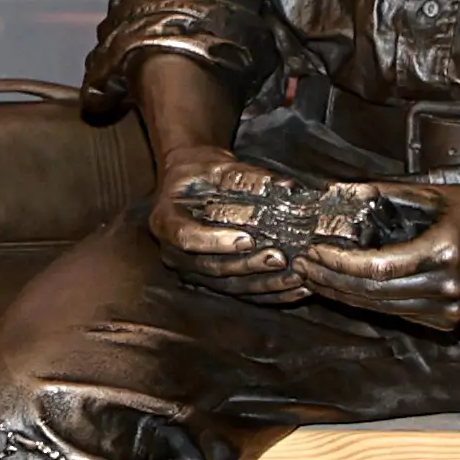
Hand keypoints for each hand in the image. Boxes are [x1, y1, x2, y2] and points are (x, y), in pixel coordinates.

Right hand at [146, 146, 306, 290]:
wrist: (188, 182)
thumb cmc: (199, 171)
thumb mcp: (216, 165)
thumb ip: (248, 177)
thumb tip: (287, 185)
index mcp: (165, 220)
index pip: (187, 237)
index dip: (216, 242)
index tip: (248, 239)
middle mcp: (173, 252)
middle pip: (210, 267)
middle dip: (248, 265)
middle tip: (279, 258)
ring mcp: (191, 270)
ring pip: (227, 286)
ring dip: (263, 284)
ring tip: (294, 276)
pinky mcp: (211, 281)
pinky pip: (240, 292)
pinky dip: (269, 293)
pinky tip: (294, 288)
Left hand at [290, 177, 459, 335]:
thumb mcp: (434, 194)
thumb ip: (385, 194)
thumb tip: (340, 192)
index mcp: (443, 256)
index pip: (376, 269)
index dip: (338, 264)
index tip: (313, 252)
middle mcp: (447, 290)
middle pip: (373, 294)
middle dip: (331, 281)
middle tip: (301, 265)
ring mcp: (451, 311)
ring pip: (381, 309)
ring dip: (343, 294)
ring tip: (314, 277)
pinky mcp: (450, 322)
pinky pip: (398, 314)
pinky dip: (368, 301)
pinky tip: (345, 288)